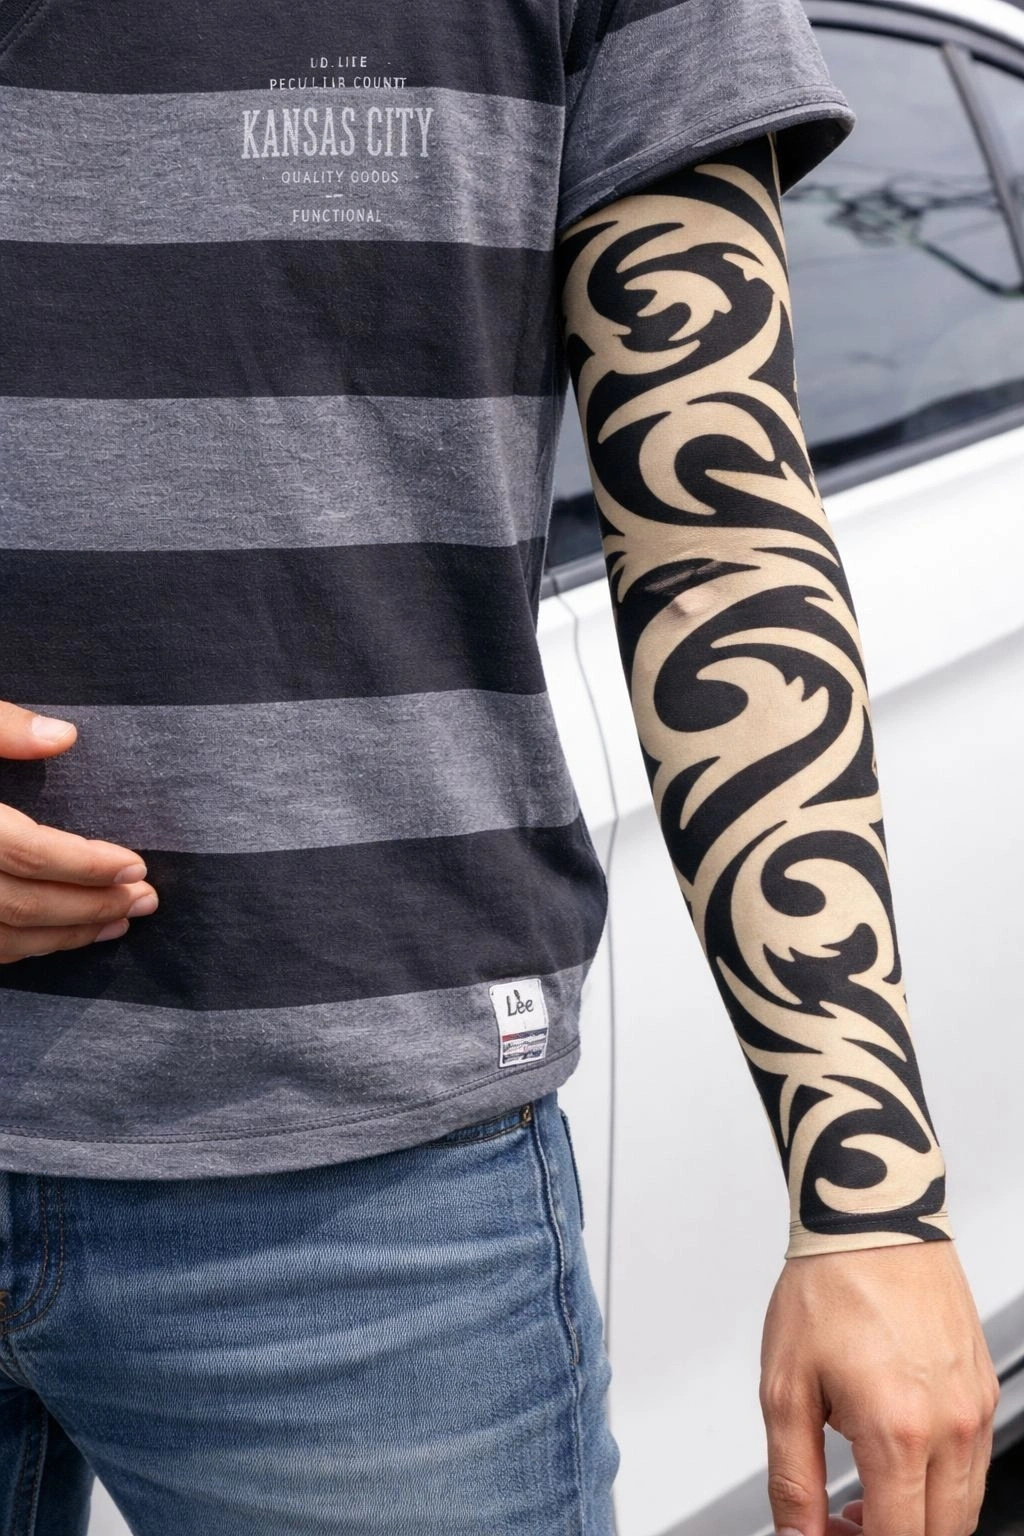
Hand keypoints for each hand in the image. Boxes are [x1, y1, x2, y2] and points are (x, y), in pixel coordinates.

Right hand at [0, 701, 157, 960]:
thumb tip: (65, 737)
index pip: (24, 850)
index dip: (84, 863)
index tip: (136, 864)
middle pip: (19, 904)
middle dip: (89, 906)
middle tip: (145, 900)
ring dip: (64, 937)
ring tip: (119, 923)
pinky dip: (20, 950)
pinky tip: (57, 938)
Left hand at [761, 1240, 998, 1535]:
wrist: (871, 1220)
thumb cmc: (828, 1287)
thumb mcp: (784, 1387)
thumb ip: (792, 1476)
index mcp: (898, 1431)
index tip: (827, 1535)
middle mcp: (950, 1426)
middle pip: (938, 1535)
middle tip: (840, 1520)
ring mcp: (974, 1409)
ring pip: (962, 1506)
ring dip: (917, 1518)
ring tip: (865, 1492)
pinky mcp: (983, 1389)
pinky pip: (973, 1464)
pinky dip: (939, 1482)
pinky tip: (896, 1456)